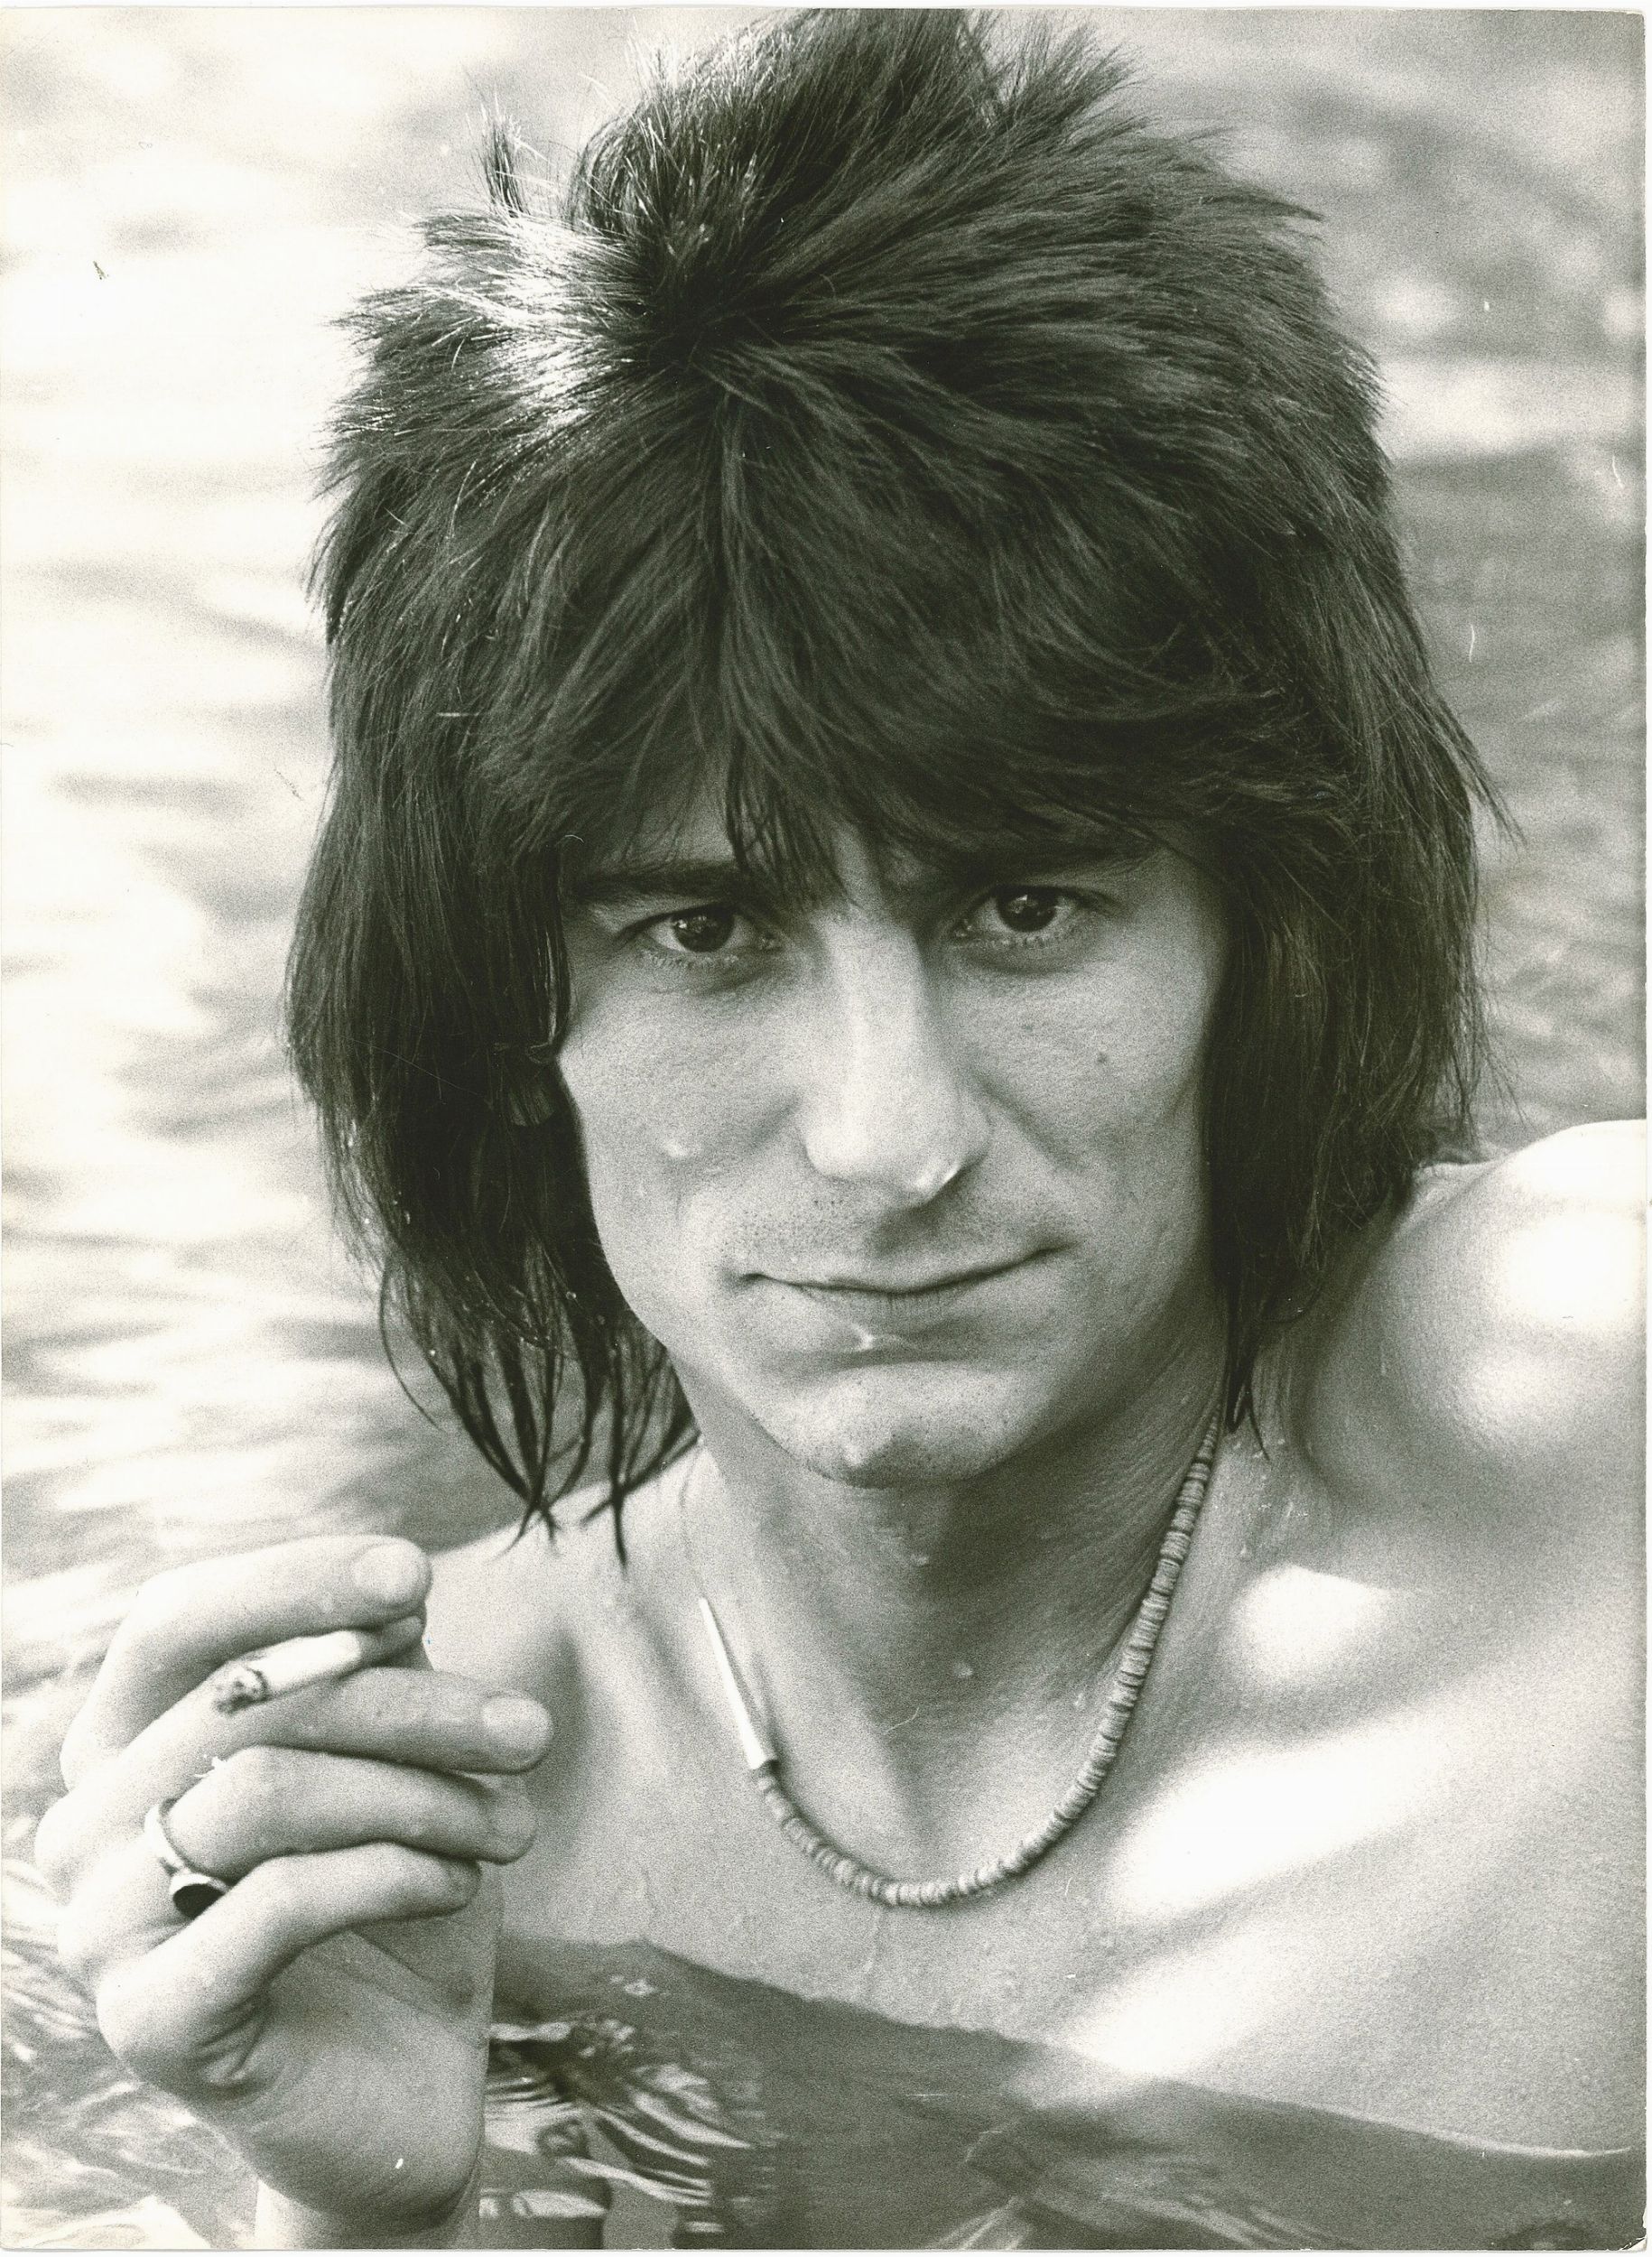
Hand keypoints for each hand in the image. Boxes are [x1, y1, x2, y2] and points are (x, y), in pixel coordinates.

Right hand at [35, 1537, 551, 2240]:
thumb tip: (395, 1595)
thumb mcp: (397, 1763)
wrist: (401, 2086)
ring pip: (266, 1792)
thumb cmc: (392, 1899)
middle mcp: (86, 1823)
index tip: (414, 1574)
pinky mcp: (151, 2020)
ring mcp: (100, 1927)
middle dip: (413, 1706)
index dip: (289, 1583)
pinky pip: (281, 1900)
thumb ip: (374, 1672)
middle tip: (529, 1731)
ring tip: (512, 1825)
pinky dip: (395, 1871)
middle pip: (246, 1706)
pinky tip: (460, 1881)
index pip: (174, 1621)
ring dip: (420, 1794)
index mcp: (123, 1742)